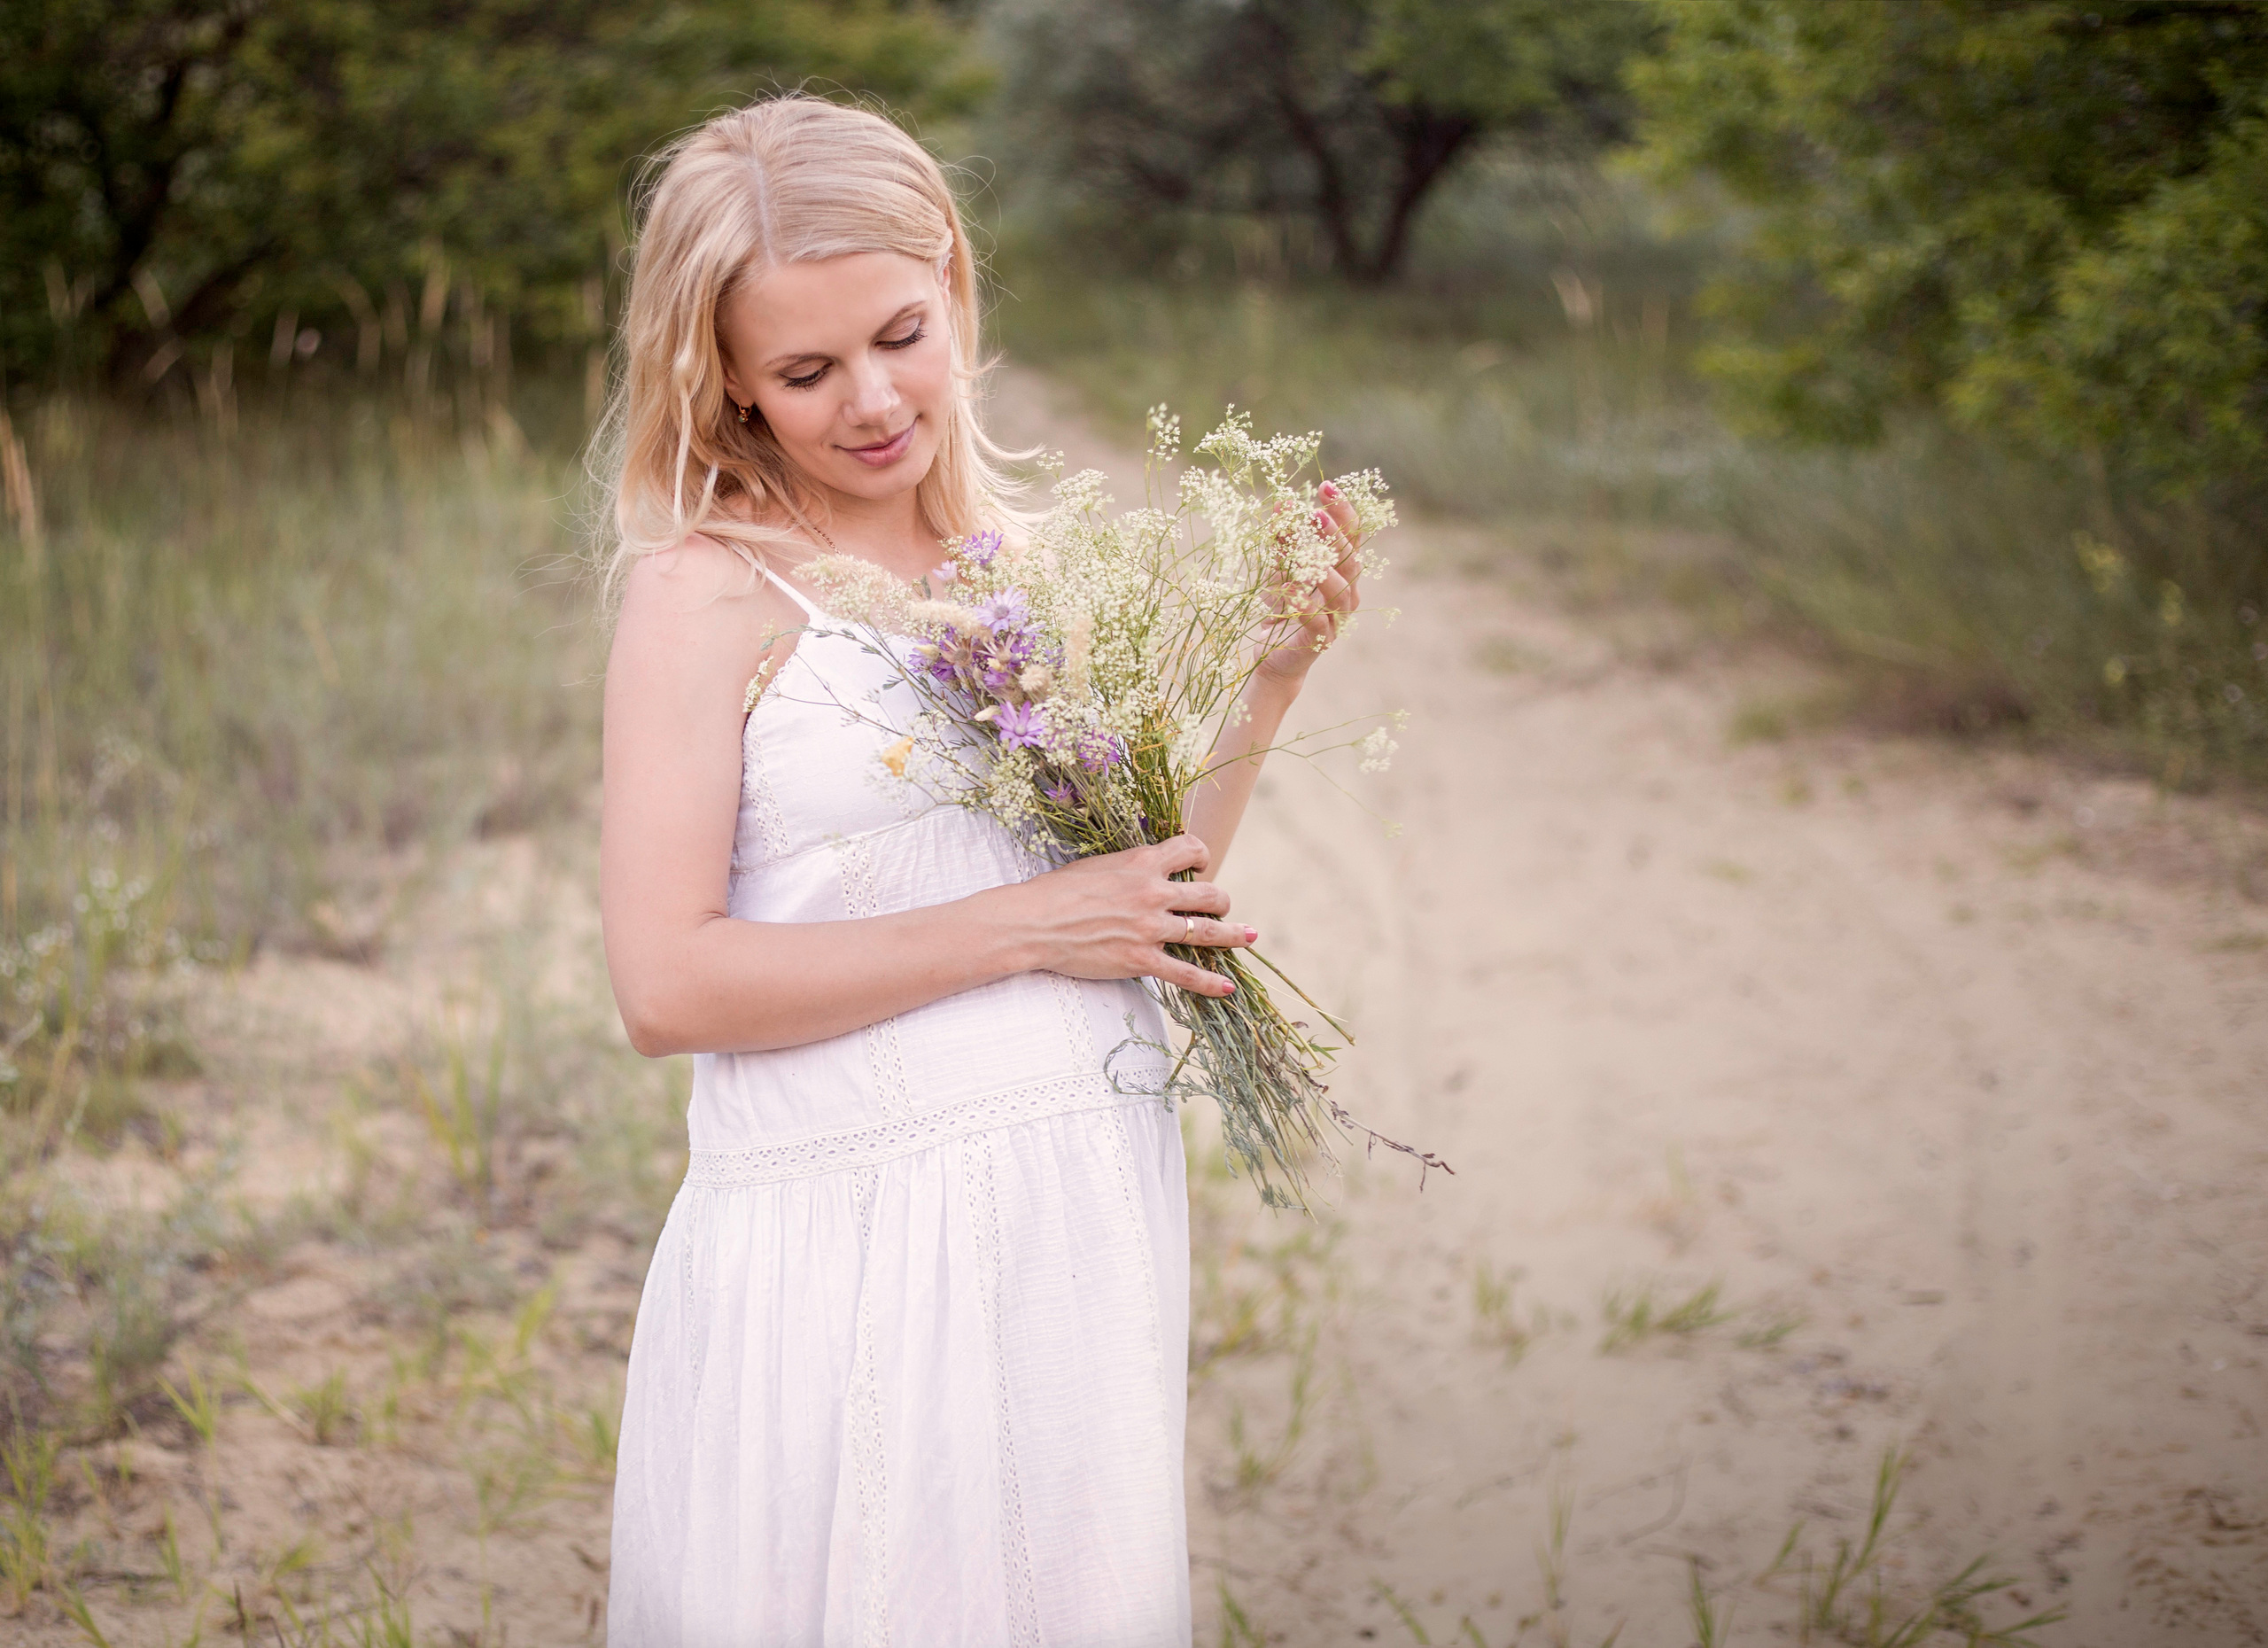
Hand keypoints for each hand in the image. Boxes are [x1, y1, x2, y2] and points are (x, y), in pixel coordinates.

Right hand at [991, 834, 1251, 997]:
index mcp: (1142, 862)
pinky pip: (1186, 973)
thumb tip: (1142, 873)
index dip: (1202, 856)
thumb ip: (1128, 869)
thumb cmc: (1057, 891)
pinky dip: (1210, 983)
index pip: (1190, 848)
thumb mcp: (1098, 866)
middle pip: (1209, 894)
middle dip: (1220, 900)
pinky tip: (1227, 988)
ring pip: (1207, 931)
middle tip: (1220, 907)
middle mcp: (1154, 892)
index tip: (1201, 865)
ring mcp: (1151, 928)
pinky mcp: (1142, 959)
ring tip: (1249, 936)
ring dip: (1233, 935)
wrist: (1035, 921)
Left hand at [1256, 482, 1364, 683]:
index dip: (1343, 510)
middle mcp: (1347, 591)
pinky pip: (1318, 620)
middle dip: (1334, 534)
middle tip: (1314, 514)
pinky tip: (1289, 591)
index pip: (1351, 536)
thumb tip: (1281, 502)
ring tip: (1304, 553)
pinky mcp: (1322, 640)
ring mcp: (1338, 617)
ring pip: (1341, 589)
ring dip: (1323, 569)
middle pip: (1350, 558)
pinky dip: (1304, 605)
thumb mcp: (1278, 568)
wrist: (1272, 653)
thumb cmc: (1281, 607)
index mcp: (1341, 570)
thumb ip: (1283, 540)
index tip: (1326, 486)